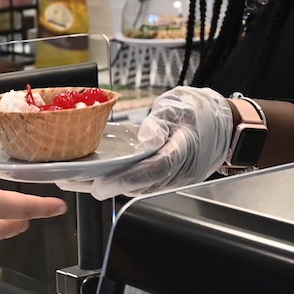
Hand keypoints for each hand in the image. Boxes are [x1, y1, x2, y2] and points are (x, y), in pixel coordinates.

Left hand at [59, 86, 233, 199]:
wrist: (225, 125)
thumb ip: (161, 121)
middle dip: (101, 185)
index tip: (98, 185)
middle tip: (69, 179)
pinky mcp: (164, 177)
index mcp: (182, 152)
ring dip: (103, 184)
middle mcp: (176, 173)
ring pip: (133, 187)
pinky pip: (137, 182)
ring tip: (72, 176)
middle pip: (135, 185)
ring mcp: (171, 178)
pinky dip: (114, 179)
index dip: (123, 180)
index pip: (150, 172)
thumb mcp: (180, 106)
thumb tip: (146, 138)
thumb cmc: (202, 112)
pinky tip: (93, 173)